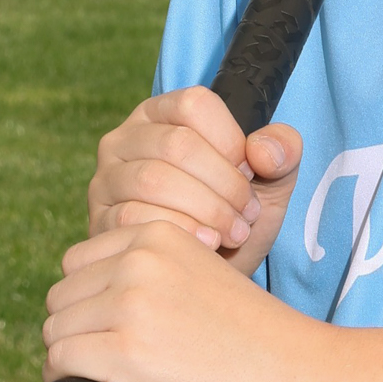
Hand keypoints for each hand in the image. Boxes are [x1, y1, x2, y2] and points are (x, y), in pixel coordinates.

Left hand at [43, 220, 322, 381]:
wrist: (308, 376)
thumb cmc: (261, 340)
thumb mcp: (203, 279)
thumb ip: (153, 280)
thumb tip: (89, 314)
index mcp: (159, 234)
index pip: (78, 264)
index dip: (90, 304)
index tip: (119, 335)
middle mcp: (140, 259)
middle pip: (61, 298)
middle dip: (79, 333)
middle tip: (115, 366)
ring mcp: (132, 304)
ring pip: (56, 332)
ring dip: (73, 361)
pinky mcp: (128, 352)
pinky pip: (61, 364)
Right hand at [87, 87, 303, 277]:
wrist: (206, 276)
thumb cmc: (233, 218)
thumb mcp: (270, 183)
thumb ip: (282, 153)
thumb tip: (263, 151)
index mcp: (164, 114)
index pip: (195, 105)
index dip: (232, 142)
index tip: (251, 175)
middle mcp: (126, 138)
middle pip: (176, 144)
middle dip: (223, 184)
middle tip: (246, 216)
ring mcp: (107, 179)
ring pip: (153, 180)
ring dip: (204, 210)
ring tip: (232, 233)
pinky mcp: (100, 220)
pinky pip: (133, 218)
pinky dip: (179, 232)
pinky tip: (206, 246)